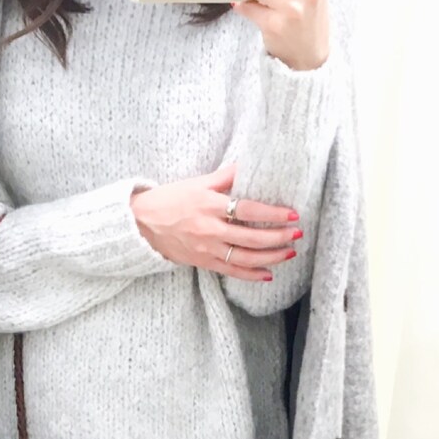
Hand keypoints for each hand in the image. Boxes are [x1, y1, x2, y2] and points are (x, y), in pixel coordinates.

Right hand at [130, 162, 302, 280]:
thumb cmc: (169, 199)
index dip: (272, 214)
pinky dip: (251, 275)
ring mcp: (206, 249)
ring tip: (289, 252)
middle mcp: (209, 230)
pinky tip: (268, 274)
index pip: (247, 211)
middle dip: (278, 238)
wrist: (140, 224)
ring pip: (244, 259)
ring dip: (270, 257)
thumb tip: (248, 163)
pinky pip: (231, 272)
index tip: (292, 215)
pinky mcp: (203, 263)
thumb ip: (225, 176)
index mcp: (209, 205)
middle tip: (297, 234)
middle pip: (251, 238)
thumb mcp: (197, 182)